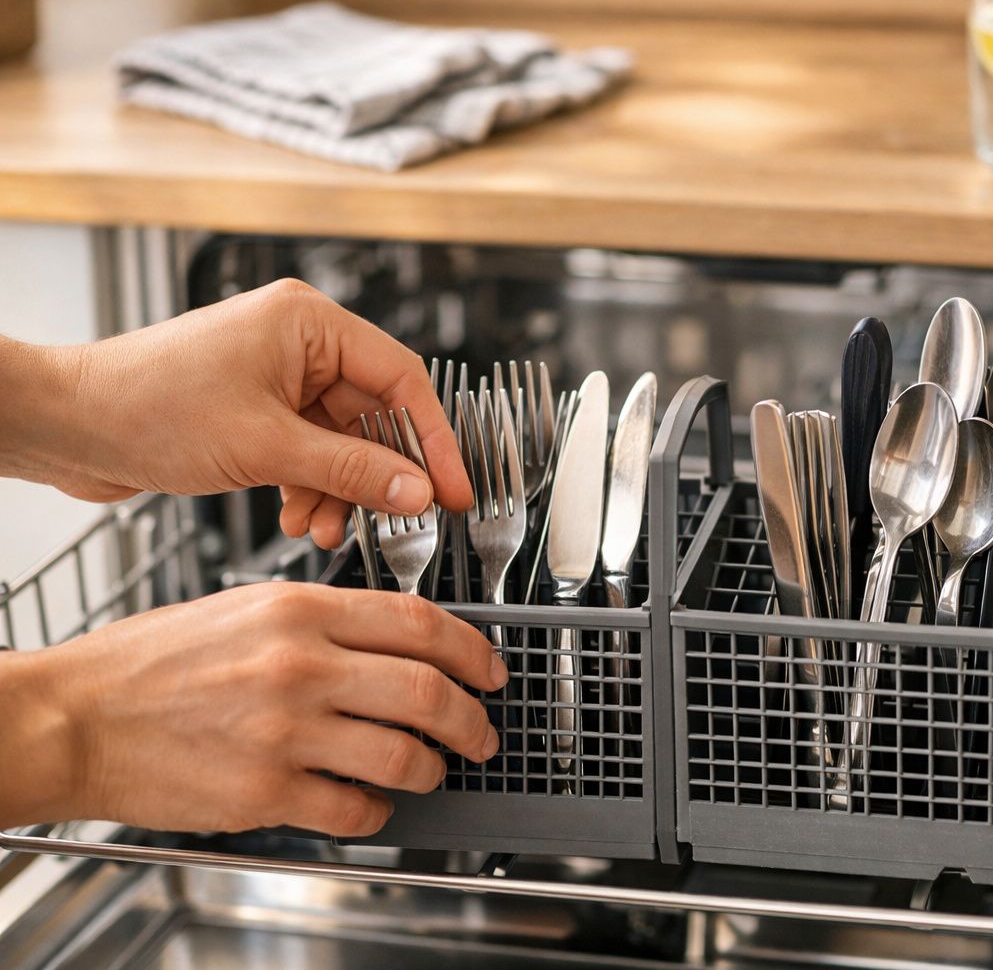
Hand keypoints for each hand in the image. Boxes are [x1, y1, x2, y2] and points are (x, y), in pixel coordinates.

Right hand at [0, 583, 506, 834]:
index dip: (472, 650)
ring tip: (432, 771)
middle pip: (429, 691)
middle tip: (482, 733)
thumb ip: (323, 621)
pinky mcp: (265, 790)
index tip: (489, 669)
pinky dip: (378, 812)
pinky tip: (372, 805)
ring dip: (433, 769)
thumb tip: (396, 642)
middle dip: (473, 719)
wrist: (74, 718)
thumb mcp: (244, 608)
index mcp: (300, 610)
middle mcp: (300, 665)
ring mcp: (285, 730)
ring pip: (403, 754)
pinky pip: (354, 809)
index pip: (419, 623)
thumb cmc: (149, 664)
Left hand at [4, 278, 469, 547]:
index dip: (434, 439)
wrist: (65, 426)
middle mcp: (298, 343)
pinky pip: (310, 451)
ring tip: (322, 527)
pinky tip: (298, 516)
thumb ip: (352, 471)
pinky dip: (311, 487)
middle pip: (374, 414)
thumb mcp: (266, 447)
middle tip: (394, 520)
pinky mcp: (256, 410)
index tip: (454, 489)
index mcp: (309, 323)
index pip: (402, 378)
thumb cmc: (144, 407)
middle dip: (376, 475)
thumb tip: (416, 491)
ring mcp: (276, 377)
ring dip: (340, 490)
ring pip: (342, 442)